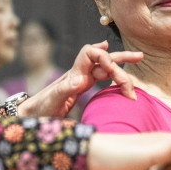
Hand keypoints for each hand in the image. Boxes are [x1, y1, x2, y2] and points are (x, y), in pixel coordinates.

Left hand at [19, 41, 141, 117]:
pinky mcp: (81, 89)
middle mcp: (79, 74)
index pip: (91, 53)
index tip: (114, 70)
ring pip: (105, 69)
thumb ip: (64, 89)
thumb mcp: (52, 101)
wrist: (30, 116)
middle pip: (102, 59)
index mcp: (74, 73)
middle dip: (121, 57)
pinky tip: (118, 77)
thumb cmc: (39, 109)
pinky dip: (112, 76)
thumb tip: (79, 80)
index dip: (104, 56)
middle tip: (140, 57)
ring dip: (121, 68)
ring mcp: (81, 80)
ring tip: (137, 65)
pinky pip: (100, 79)